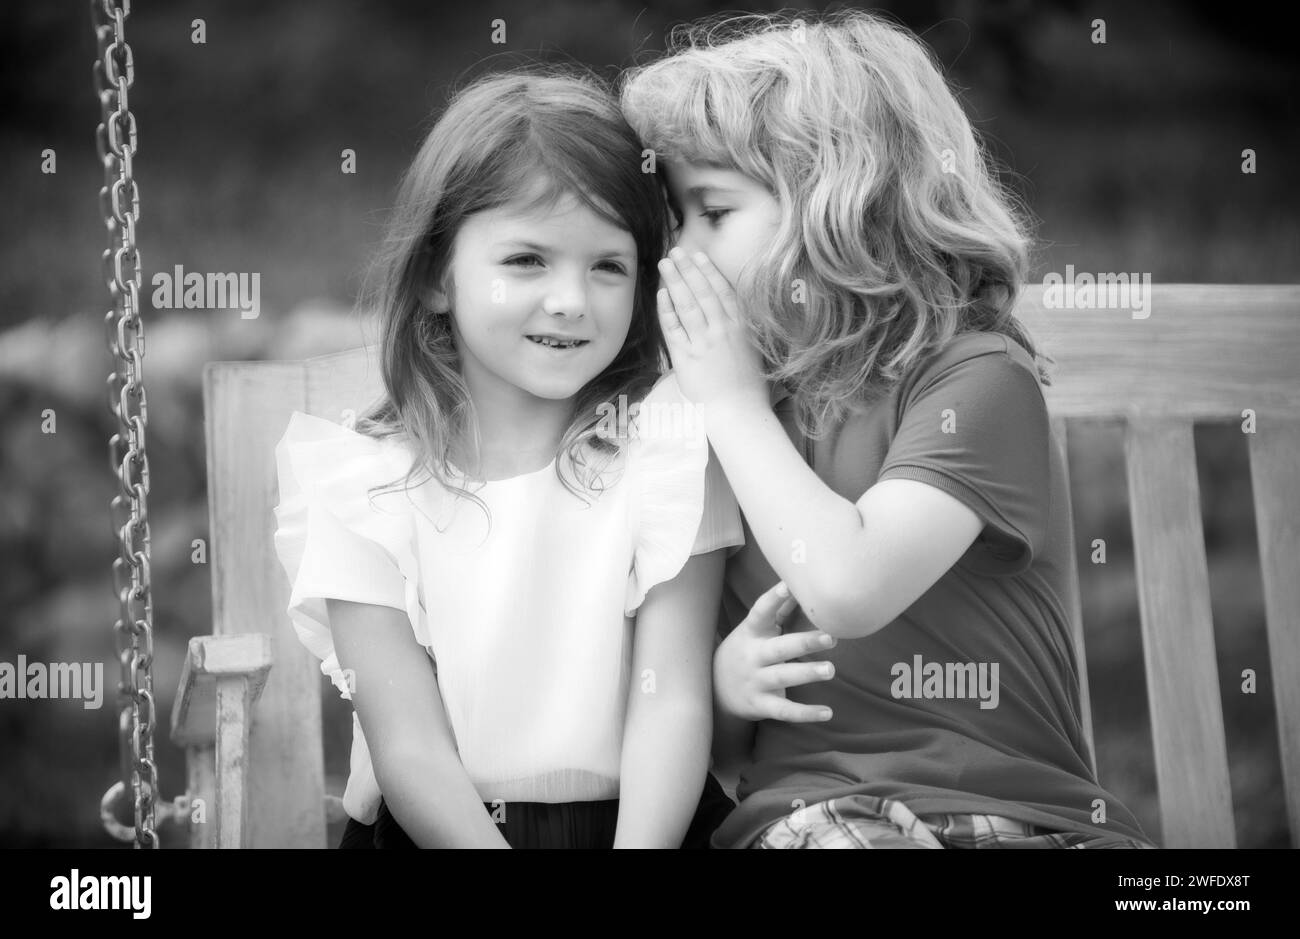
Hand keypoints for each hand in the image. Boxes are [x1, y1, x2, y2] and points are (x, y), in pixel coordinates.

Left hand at [656, 247, 767, 412]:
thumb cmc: (750, 387)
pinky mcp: (686, 357)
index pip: (723, 290)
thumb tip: (733, 312)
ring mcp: (703, 342)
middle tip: (676, 251)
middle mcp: (722, 330)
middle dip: (688, 268)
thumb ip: (744, 328)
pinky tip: (661, 294)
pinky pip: (673, 327)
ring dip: (675, 280)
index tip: (699, 255)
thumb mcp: (755, 350)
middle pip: (703, 291)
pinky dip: (667, 309)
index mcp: (741, 326)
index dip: (709, 271)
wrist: (739, 412)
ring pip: (687, 304)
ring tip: (665, 263)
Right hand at [714, 581, 836, 722]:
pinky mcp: (760, 704)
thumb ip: (777, 610)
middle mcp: (753, 656)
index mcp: (752, 633)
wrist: (715, 690)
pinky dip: (805, 713)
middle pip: (779, 648)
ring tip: (830, 670)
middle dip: (804, 642)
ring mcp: (756, 681)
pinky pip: (784, 710)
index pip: (761, 612)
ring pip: (783, 677)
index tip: (788, 585)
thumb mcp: (754, 630)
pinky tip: (827, 713)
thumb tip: (798, 584)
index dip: (773, 599)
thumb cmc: (745, 651)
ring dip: (807, 673)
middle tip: (830, 637)